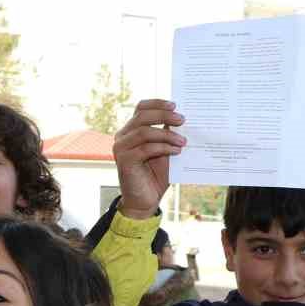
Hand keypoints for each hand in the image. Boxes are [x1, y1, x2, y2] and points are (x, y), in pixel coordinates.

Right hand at [112, 99, 184, 218]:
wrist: (145, 201)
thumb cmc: (155, 176)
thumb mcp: (164, 151)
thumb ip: (168, 135)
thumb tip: (181, 119)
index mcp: (131, 130)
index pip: (141, 108)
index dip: (157, 103)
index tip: (175, 105)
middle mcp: (122, 137)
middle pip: (142, 116)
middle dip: (164, 115)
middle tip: (182, 120)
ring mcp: (121, 148)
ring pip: (144, 132)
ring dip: (167, 134)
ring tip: (183, 141)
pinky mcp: (124, 161)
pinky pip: (145, 148)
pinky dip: (163, 147)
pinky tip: (176, 151)